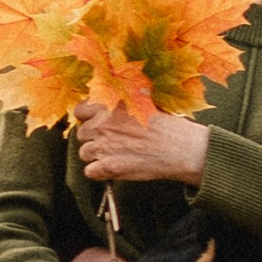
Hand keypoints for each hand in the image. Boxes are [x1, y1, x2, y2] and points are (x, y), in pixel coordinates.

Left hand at [75, 97, 210, 187]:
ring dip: (96, 155)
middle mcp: (101, 125)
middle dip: (93, 137)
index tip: (97, 122)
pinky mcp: (108, 167)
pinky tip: (112, 167)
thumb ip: (126, 96)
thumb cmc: (168, 125)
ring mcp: (103, 147)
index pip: (80, 111)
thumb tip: (116, 89)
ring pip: (84, 153)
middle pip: (81, 134)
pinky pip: (90, 171)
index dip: (87, 117)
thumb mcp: (147, 99)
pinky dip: (99, 172)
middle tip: (111, 140)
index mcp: (108, 106)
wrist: (181, 149)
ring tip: (114, 154)